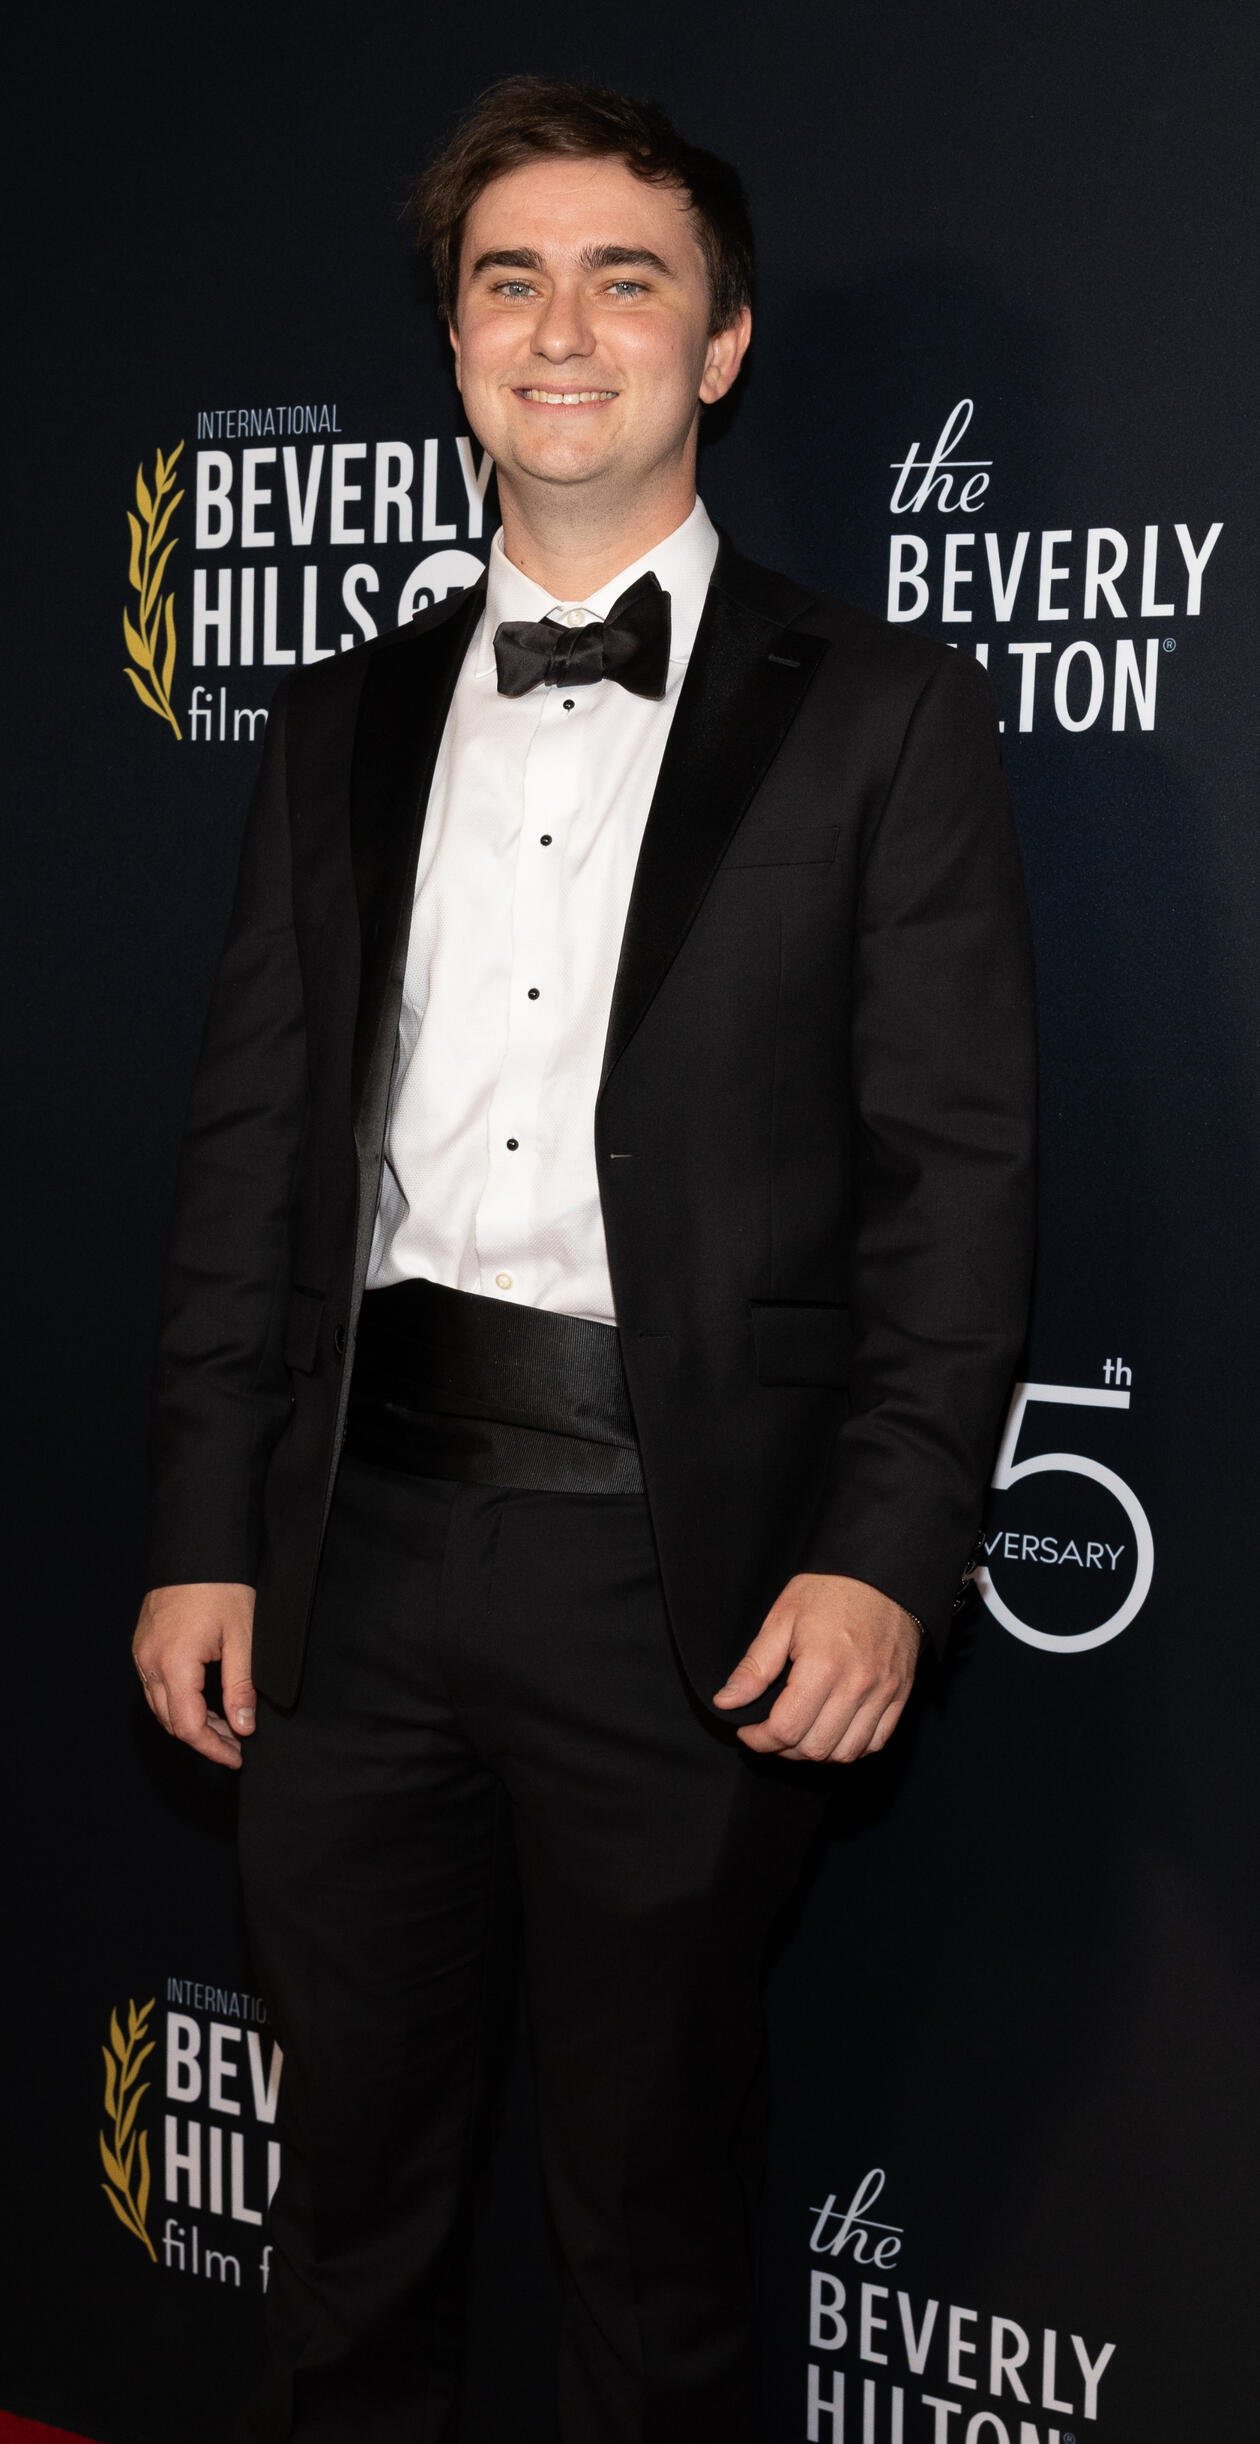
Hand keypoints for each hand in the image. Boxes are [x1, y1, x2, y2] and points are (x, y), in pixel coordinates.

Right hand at [131, 1582, 256, 1769]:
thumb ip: (240, 1686)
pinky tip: (205, 1699)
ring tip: (226, 1724)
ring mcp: (142, 1653)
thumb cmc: (222, 1586)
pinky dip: (179, 1701)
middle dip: (204, 1738)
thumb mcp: (242, 1637)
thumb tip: (244, 1727)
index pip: (188, 1726)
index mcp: (174, 1663)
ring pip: (161, 1707)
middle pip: (171, 1722)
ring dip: (191, 1721)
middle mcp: (149, 1662)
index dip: (212, 1748)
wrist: (197, 1546)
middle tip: (237, 1743)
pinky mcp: (143, 1645)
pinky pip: (156, 1686)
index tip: (236, 1757)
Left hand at [712, 1573, 922, 1760]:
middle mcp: (857, 1685)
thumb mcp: (782, 1617)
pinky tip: (832, 1732)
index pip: (786, 1729)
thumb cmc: (830, 1590)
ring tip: (800, 1734)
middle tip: (770, 1732)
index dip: (759, 1739)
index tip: (748, 1731)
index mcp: (823, 1666)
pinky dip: (851, 1748)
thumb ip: (754, 1666)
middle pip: (815, 1748)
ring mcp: (883, 1693)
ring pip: (846, 1753)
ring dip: (817, 1752)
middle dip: (784, 1749)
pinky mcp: (900, 1694)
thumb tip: (727, 1701)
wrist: (883, 1573)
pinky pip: (875, 1742)